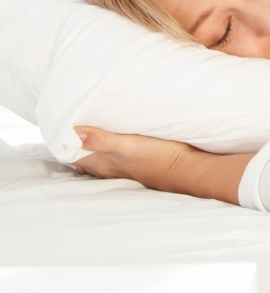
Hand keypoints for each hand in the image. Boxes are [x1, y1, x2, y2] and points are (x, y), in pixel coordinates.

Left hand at [73, 127, 196, 193]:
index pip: (72, 154)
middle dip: (73, 143)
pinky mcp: (135, 165)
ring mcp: (121, 169)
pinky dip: (104, 150)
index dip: (63, 140)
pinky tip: (111, 141)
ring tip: (85, 131)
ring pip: (95, 158)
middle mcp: (108, 168)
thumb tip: (73, 132)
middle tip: (70, 123)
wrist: (186, 169)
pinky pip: (110, 158)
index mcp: (103, 163)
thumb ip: (102, 140)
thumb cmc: (159, 156)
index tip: (60, 122)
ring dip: (88, 146)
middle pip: (81, 157)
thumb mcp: (129, 145)